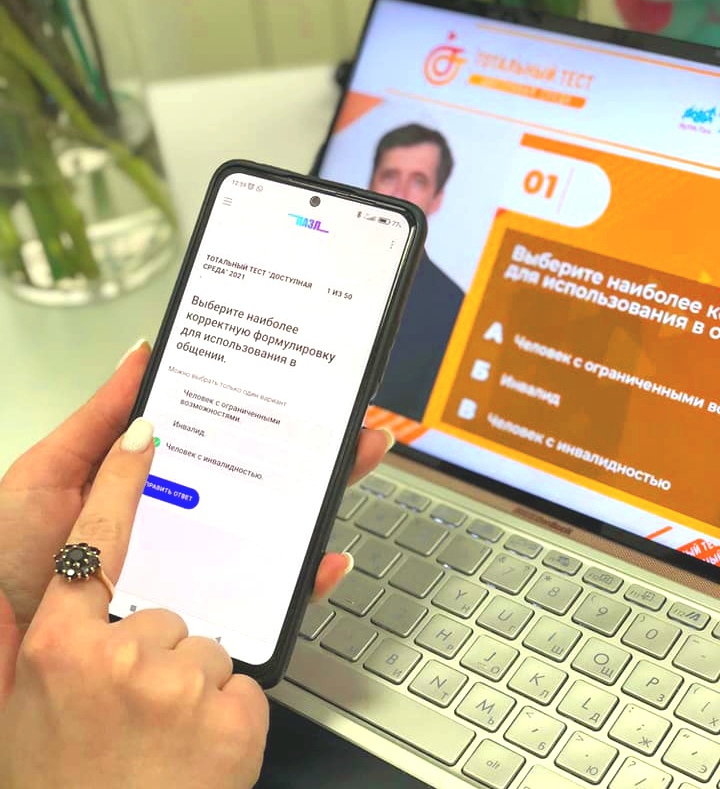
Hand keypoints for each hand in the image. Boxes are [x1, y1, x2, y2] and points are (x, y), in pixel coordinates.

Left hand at [0, 340, 393, 632]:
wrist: (10, 649)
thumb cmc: (15, 558)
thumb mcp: (50, 475)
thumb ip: (97, 421)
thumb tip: (144, 356)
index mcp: (156, 479)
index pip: (219, 441)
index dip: (259, 416)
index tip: (298, 391)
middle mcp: (187, 519)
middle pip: (260, 480)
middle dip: (311, 450)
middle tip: (351, 426)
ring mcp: (199, 566)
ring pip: (274, 532)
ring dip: (320, 502)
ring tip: (353, 467)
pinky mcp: (207, 613)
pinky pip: (266, 596)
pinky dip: (303, 579)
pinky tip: (324, 558)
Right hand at [0, 419, 267, 788]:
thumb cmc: (66, 785)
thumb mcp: (28, 710)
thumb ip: (40, 639)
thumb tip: (50, 585)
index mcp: (58, 649)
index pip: (92, 542)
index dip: (119, 480)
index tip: (143, 428)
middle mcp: (113, 657)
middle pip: (169, 611)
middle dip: (166, 652)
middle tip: (140, 713)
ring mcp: (177, 683)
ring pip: (209, 646)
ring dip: (198, 686)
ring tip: (166, 741)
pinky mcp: (231, 713)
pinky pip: (244, 681)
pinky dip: (231, 712)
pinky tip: (197, 753)